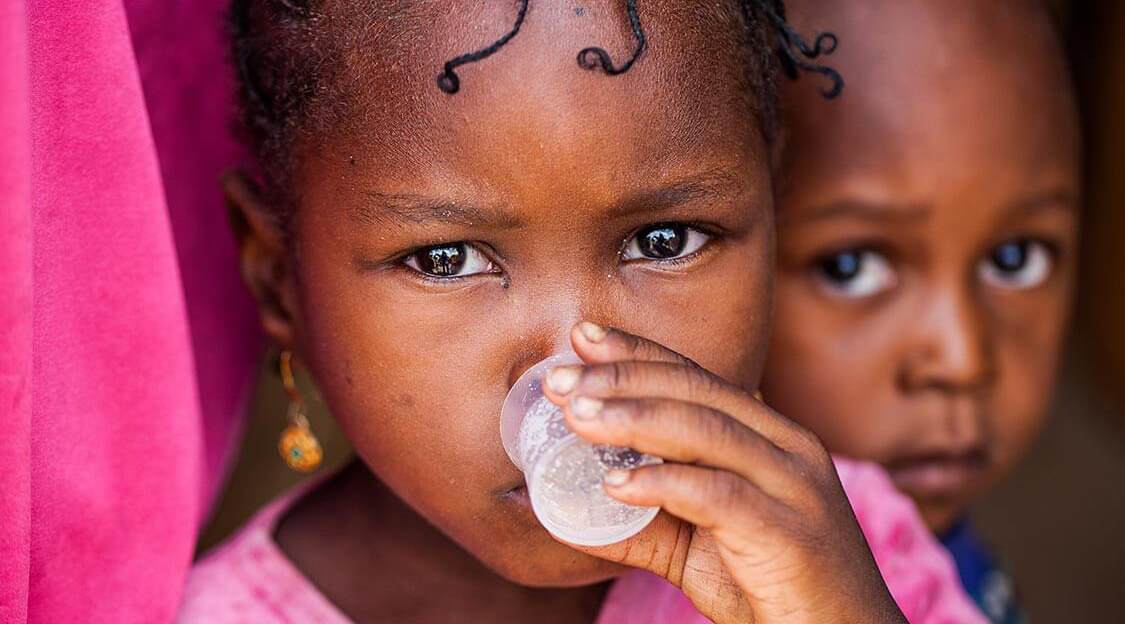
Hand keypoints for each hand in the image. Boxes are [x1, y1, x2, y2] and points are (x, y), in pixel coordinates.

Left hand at [542, 322, 907, 623]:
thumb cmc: (776, 589)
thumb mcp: (698, 549)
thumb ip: (643, 523)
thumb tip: (570, 510)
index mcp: (769, 437)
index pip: (696, 377)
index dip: (637, 352)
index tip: (582, 337)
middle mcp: (787, 447)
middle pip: (696, 391)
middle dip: (622, 378)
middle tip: (559, 382)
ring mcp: (794, 486)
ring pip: (706, 430)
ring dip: (634, 419)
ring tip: (578, 419)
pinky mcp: (790, 533)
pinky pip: (719, 494)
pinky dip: (664, 484)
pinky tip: (617, 486)